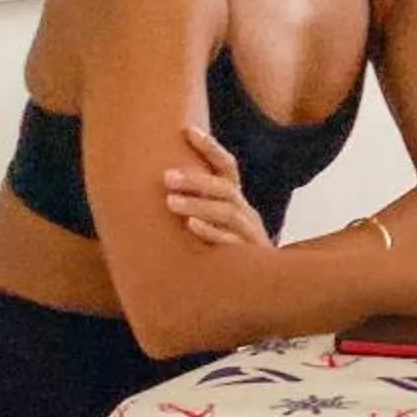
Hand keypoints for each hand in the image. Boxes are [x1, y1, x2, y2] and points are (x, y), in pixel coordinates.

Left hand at [163, 127, 270, 246]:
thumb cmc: (224, 248)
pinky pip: (231, 242)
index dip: (210, 147)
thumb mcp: (215, 221)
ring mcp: (249, 233)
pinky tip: (191, 226)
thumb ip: (196, 202)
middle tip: (166, 177)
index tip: (187, 130)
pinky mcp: (248, 256)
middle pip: (225, 189)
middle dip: (196, 181)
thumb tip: (156, 180)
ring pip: (227, 213)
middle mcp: (245, 211)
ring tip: (170, 202)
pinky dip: (211, 233)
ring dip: (199, 205)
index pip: (226, 166)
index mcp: (235, 199)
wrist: (260, 287)